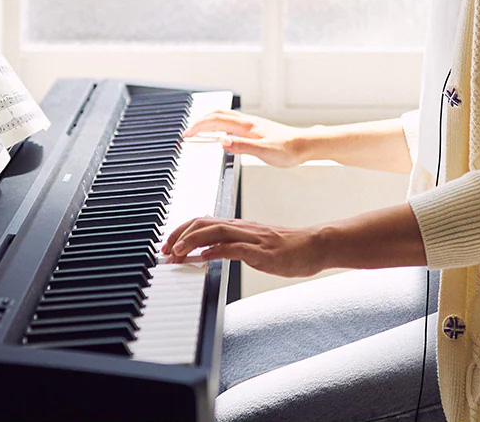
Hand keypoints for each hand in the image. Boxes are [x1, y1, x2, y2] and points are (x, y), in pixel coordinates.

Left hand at [161, 217, 326, 276]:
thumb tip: (210, 249)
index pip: (203, 221)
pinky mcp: (261, 251)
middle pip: (203, 223)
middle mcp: (242, 228)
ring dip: (191, 241)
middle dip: (179, 235)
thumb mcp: (255, 244)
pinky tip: (203, 257)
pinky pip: (234, 248)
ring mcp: (251, 238)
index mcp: (239, 226)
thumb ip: (234, 244)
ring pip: (214, 232)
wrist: (315, 245)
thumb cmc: (288, 247)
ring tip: (177, 253)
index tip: (168, 244)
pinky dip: (215, 251)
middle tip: (165, 250)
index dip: (181, 230)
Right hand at [184, 110, 308, 166]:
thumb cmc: (289, 149)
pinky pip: (232, 122)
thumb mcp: (264, 152)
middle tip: (188, 133)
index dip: (198, 127)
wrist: (306, 145)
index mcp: (246, 126)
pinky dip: (220, 124)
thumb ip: (242, 147)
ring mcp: (252, 124)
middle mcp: (248, 122)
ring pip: (224, 117)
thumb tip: (222, 141)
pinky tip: (221, 133)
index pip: (215, 121)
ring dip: (209, 121)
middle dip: (200, 122)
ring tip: (199, 130)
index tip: (187, 135)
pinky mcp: (256, 129)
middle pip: (217, 115)